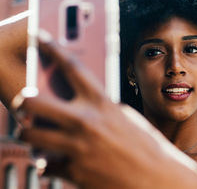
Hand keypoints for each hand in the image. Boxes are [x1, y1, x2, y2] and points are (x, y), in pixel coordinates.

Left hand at [14, 34, 196, 188]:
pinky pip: (45, 165)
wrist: (158, 179)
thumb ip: (100, 107)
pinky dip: (47, 163)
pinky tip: (55, 160)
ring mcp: (76, 148)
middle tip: (24, 101)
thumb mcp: (125, 117)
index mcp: (102, 103)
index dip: (52, 47)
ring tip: (35, 132)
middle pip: (32, 100)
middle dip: (21, 99)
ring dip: (28, 132)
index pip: (72, 66)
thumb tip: (78, 102)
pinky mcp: (74, 173)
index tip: (38, 37)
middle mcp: (85, 122)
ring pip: (28, 134)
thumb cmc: (146, 146)